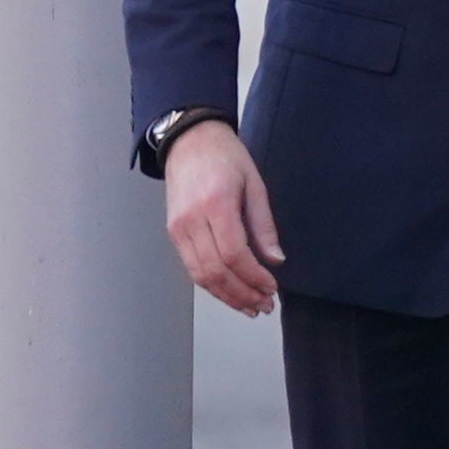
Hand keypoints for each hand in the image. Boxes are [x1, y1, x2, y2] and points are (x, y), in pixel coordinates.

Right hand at [163, 119, 280, 315]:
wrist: (189, 141)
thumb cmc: (226, 158)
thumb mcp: (255, 185)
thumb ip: (264, 225)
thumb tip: (276, 260)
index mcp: (215, 205)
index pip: (233, 254)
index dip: (253, 276)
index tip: (273, 288)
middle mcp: (191, 220)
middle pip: (215, 270)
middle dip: (242, 293)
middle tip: (264, 306)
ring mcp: (177, 228)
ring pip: (199, 274)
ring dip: (226, 296)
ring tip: (250, 306)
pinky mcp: (173, 232)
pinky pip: (190, 266)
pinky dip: (211, 284)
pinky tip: (230, 292)